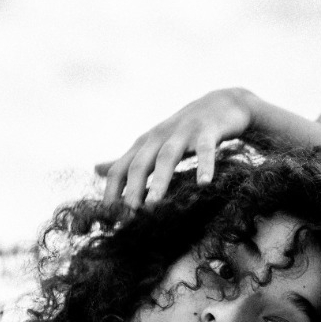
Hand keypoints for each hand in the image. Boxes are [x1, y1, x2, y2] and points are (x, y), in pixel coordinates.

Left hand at [96, 88, 253, 208]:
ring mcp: (183, 132)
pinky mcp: (208, 131)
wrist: (224, 103)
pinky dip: (204, 166)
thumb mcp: (153, 144)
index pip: (120, 169)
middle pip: (140, 165)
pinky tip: (204, 184)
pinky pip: (205, 150)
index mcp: (145, 144)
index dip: (112, 192)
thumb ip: (128, 160)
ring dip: (159, 181)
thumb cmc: (185, 130)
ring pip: (167, 158)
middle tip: (128, 216)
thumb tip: (96, 170)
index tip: (109, 218)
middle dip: (132, 190)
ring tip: (153, 205)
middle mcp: (159, 137)